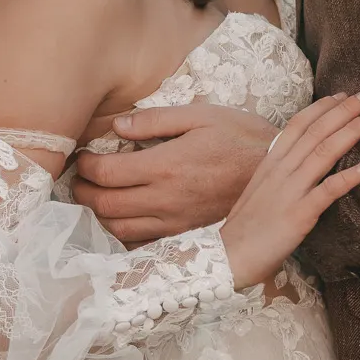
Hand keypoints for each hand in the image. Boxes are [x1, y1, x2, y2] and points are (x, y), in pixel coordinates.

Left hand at [72, 103, 278, 243]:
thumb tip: (118, 126)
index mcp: (165, 166)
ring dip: (99, 216)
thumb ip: (156, 120)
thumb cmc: (241, 137)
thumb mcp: (201, 115)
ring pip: (120, 229)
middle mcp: (166, 199)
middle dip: (84, 193)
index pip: (107, 174)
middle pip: (106, 206)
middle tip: (80, 180)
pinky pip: (144, 244)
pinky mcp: (187, 234)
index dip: (86, 167)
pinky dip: (124, 235)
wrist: (279, 171)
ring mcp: (176, 222)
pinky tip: (123, 220)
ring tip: (94, 199)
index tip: (82, 158)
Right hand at [220, 89, 359, 289]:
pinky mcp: (298, 214)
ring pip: (324, 152)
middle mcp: (280, 170)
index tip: (344, 94)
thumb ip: (279, 171)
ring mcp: (289, 191)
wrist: (227, 258)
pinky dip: (349, 177)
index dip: (323, 107)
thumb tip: (300, 158)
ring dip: (352, 131)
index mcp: (271, 162)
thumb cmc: (247, 227)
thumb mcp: (260, 189)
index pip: (299, 124)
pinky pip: (327, 191)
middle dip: (345, 109)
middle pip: (316, 130)